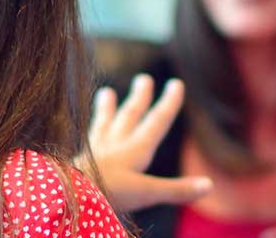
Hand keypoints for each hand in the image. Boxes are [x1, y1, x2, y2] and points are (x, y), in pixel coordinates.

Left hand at [79, 74, 213, 212]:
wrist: (67, 195)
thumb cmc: (108, 193)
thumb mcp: (147, 193)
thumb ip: (177, 189)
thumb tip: (208, 185)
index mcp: (135, 150)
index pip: (156, 122)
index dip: (168, 104)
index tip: (176, 84)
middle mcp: (115, 146)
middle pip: (129, 117)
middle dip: (139, 99)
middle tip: (144, 79)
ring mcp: (93, 152)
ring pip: (103, 125)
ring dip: (107, 109)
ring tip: (106, 93)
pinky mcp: (75, 162)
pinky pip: (84, 141)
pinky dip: (87, 133)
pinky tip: (86, 132)